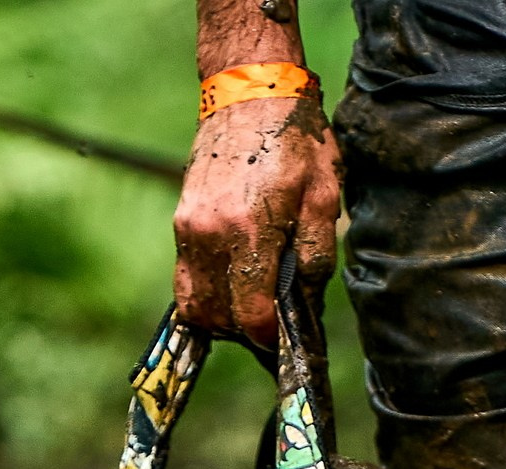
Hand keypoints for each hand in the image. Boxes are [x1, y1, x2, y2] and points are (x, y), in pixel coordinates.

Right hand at [172, 93, 341, 345]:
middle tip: (274, 327)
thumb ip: (315, 255)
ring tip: (253, 307)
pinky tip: (234, 287)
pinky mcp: (181, 222)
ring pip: (195, 305)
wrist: (249, 91)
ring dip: (222, 319)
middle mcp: (211, 234)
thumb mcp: (324, 195)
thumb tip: (305, 305)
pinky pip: (186, 281)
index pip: (251, 314)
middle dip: (246, 333)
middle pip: (218, 319)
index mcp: (251, 230)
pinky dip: (207, 296)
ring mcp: (189, 229)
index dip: (270, 338)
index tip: (285, 340)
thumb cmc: (295, 140)